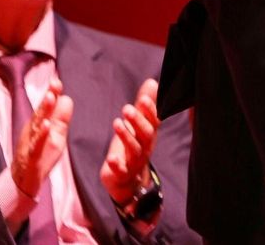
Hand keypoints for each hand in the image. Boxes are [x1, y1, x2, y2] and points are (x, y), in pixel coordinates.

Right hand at [11, 77, 72, 198]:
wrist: (24, 179)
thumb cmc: (40, 154)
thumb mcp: (55, 135)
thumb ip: (61, 118)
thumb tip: (66, 98)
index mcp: (40, 125)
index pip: (46, 107)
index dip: (51, 94)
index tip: (58, 80)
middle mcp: (33, 132)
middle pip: (41, 112)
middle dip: (48, 98)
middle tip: (55, 83)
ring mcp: (31, 143)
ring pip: (37, 125)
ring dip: (44, 111)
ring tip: (51, 97)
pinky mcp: (32, 156)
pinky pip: (36, 144)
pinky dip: (41, 135)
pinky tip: (46, 125)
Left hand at [100, 78, 159, 203]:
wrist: (127, 181)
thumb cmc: (132, 148)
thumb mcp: (138, 126)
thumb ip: (144, 106)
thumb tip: (152, 82)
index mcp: (149, 135)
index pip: (154, 121)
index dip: (150, 110)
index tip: (143, 98)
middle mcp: (145, 147)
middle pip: (146, 133)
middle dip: (138, 121)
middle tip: (127, 108)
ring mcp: (134, 161)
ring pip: (134, 149)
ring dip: (126, 136)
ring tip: (116, 123)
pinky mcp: (122, 174)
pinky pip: (121, 170)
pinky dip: (117, 164)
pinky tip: (111, 158)